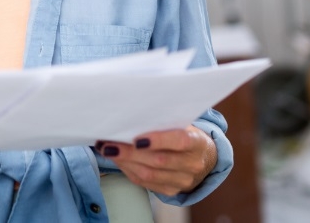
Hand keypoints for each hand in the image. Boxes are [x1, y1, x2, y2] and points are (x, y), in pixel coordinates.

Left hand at [94, 126, 215, 196]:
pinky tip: (118, 160)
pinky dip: (127, 170)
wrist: (202, 157)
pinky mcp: (171, 190)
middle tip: (108, 144)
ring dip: (124, 162)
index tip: (136, 138)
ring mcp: (183, 181)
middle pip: (158, 161)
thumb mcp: (182, 124)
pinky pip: (144, 183)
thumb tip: (131, 118)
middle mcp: (192, 165)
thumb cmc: (185, 134)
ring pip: (148, 174)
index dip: (158, 140)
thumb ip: (163, 122)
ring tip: (107, 151)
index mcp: (197, 143)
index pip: (179, 141)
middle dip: (129, 153)